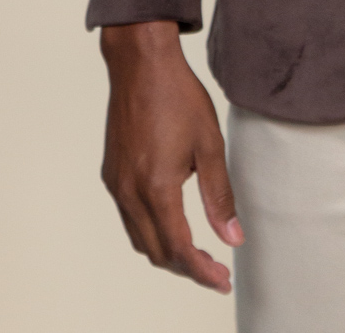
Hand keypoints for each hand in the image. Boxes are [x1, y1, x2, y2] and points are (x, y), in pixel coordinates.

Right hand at [100, 20, 243, 292]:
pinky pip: (129, 218)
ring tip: (198, 252)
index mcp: (156, 187)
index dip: (203, 271)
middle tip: (217, 270)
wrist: (140, 63)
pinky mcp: (111, 174)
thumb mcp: (209, 144)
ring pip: (140, 239)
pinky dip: (151, 231)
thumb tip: (233, 238)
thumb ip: (219, 196)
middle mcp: (129, 192)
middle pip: (156, 252)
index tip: (224, 281)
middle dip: (187, 267)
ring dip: (167, 252)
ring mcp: (116, 185)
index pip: (179, 248)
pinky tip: (172, 222)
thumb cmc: (178, 97)